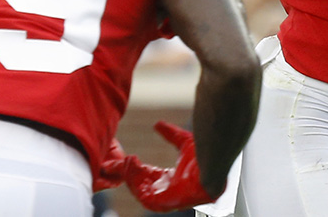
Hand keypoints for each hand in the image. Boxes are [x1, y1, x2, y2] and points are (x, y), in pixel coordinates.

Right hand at [98, 121, 217, 211]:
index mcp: (171, 179)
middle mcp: (168, 190)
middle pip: (140, 185)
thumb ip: (170, 134)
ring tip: (125, 162)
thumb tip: (158, 124)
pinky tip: (132, 168)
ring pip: (140, 191)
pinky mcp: (167, 203)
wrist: (213, 161)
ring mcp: (167, 198)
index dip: (133, 168)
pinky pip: (145, 198)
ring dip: (130, 177)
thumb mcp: (183, 141)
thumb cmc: (206, 154)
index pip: (147, 176)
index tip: (122, 159)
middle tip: (114, 162)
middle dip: (126, 174)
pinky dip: (135, 184)